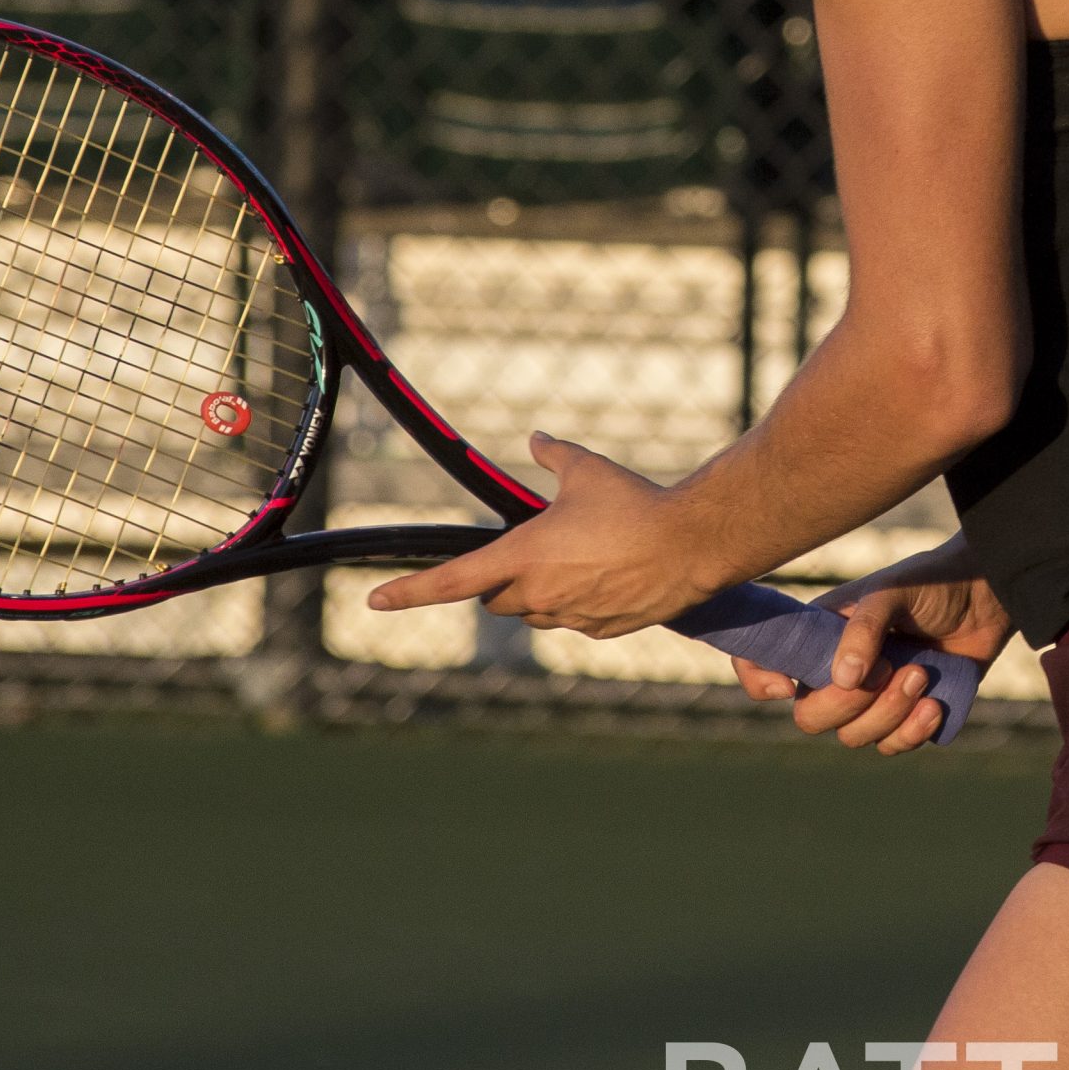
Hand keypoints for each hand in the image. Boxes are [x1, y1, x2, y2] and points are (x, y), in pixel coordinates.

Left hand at [365, 433, 712, 636]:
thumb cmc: (635, 503)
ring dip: (538, 592)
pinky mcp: (602, 630)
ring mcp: (572, 617)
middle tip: (530, 549)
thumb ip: (553, 456)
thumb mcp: (586, 469)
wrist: (692, 544)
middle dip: (501, 579)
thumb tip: (537, 439)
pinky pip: (574, 620)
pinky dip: (577, 602)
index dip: (410, 593)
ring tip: (579, 556)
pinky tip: (608, 575)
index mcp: (525, 556)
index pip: (453, 581)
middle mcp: (540, 593)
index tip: (376, 602)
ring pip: (534, 613)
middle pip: (496, 598)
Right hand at [732, 555, 1013, 753]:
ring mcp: (872, 696)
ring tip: (922, 675)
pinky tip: (935, 705)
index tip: (787, 685)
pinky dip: (912, 733)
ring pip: (854, 736)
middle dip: (847, 705)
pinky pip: (892, 746)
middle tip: (891, 670)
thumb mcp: (892, 592)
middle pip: (811, 715)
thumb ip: (863, 629)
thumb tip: (843, 680)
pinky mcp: (906, 716)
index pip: (766, 659)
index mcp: (820, 634)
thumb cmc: (930, 584)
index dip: (758, 678)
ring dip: (889, 714)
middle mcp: (838, 668)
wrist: (985, 598)